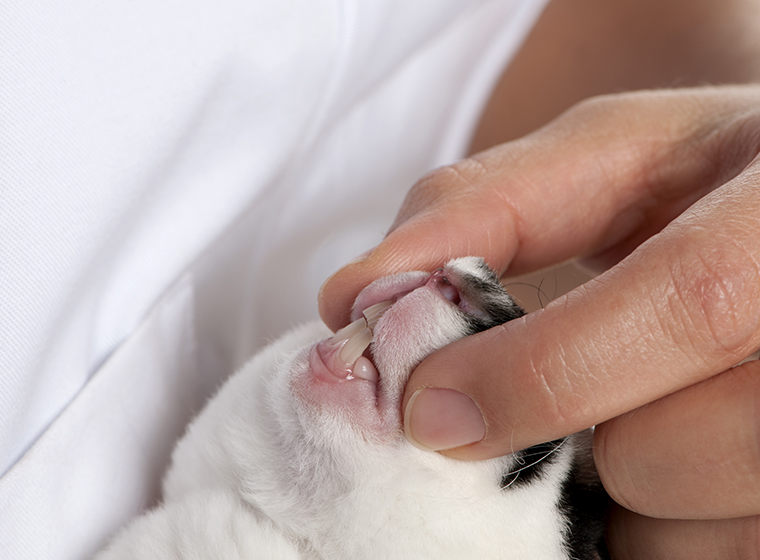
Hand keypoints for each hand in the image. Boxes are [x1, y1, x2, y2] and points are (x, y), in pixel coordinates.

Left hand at [319, 85, 759, 557]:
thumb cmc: (691, 180)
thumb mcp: (599, 161)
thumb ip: (477, 209)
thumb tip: (354, 300)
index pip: (693, 303)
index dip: (543, 370)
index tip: (428, 410)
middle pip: (675, 449)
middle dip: (578, 444)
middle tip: (571, 398)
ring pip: (699, 531)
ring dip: (629, 490)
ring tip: (646, 409)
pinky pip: (719, 556)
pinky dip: (669, 526)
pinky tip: (678, 453)